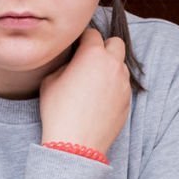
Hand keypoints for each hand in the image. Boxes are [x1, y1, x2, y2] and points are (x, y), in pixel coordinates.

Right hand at [38, 27, 130, 155]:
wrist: (75, 144)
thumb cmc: (59, 112)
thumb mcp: (50, 81)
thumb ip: (65, 64)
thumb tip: (73, 62)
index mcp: (93, 55)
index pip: (92, 33)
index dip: (82, 40)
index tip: (76, 48)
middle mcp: (113, 65)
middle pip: (115, 43)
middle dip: (104, 48)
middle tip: (89, 61)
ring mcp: (123, 84)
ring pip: (121, 65)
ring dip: (110, 68)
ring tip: (93, 83)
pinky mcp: (128, 100)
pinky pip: (122, 85)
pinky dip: (113, 86)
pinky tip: (99, 99)